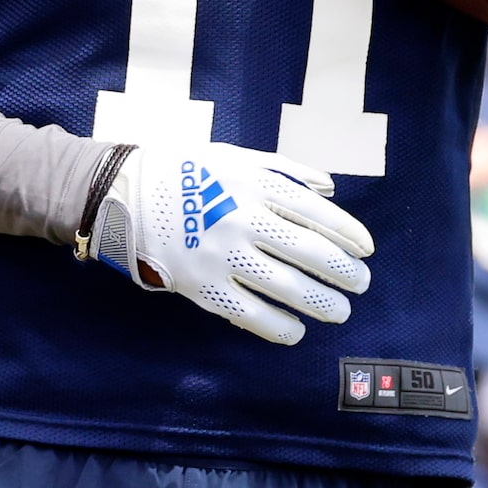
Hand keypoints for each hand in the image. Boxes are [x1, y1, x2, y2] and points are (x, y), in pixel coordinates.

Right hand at [87, 143, 372, 345]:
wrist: (120, 193)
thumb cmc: (183, 172)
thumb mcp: (235, 156)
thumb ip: (285, 169)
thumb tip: (330, 189)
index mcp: (254, 184)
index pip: (316, 213)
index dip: (348, 233)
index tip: (367, 249)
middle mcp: (242, 219)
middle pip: (309, 252)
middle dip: (344, 272)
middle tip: (360, 283)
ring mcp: (222, 255)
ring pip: (286, 287)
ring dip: (321, 303)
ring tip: (339, 311)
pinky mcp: (201, 285)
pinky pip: (249, 314)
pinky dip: (278, 327)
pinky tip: (296, 331)